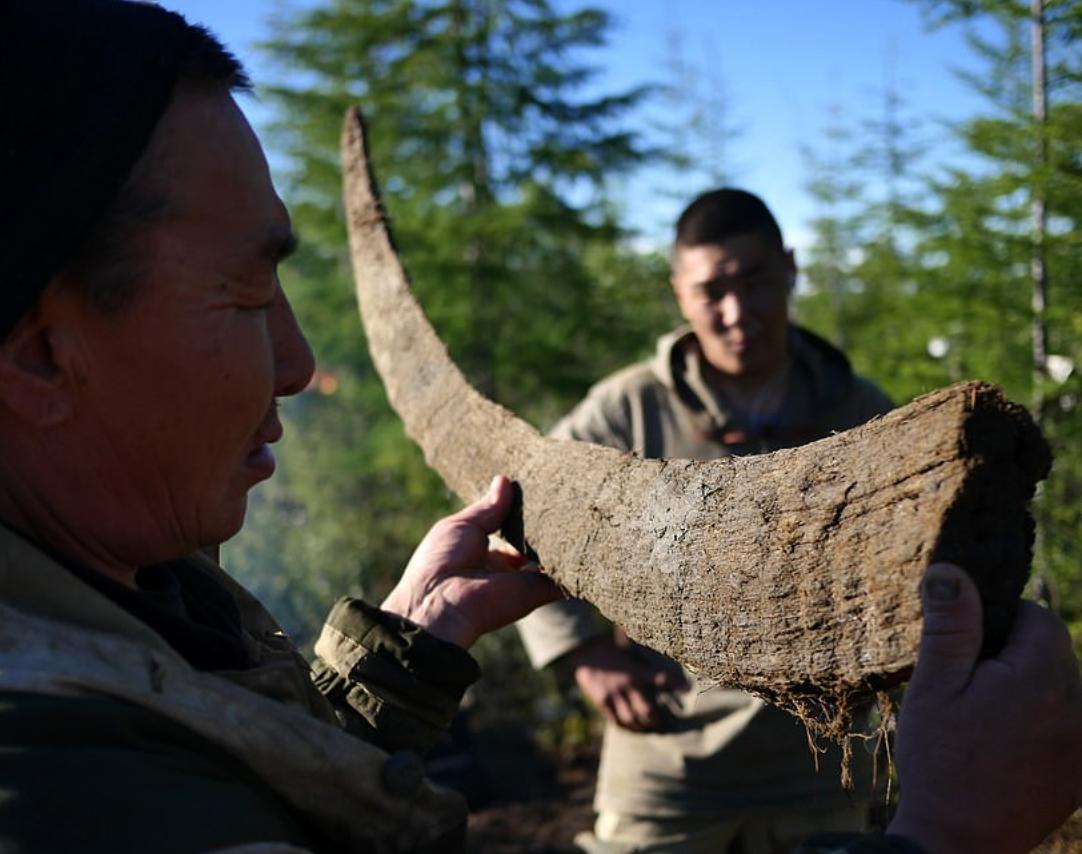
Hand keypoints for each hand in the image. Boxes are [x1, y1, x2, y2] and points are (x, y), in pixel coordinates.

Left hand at [381, 475, 560, 647]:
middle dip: (546, 523)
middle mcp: (507, 567)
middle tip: (562, 496)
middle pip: (534, 542)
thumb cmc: (440, 561)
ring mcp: (524, 580)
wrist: (442, 603)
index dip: (523, 512)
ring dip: (561, 538)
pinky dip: (573, 561)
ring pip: (550, 557)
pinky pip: (562, 577)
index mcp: (485, 551)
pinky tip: (581, 534)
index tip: (539, 489)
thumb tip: (504, 480)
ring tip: (576, 508)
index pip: (512, 530)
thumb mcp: (462, 525)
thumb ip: (488, 507)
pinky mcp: (538, 591)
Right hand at [570, 636, 688, 731]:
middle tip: (666, 725)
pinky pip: (616, 721)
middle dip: (658, 720)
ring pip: (632, 719)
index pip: (661, 678)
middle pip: (647, 710)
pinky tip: (632, 729)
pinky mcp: (602, 701)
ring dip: (643, 728)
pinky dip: (626, 728)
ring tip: (650, 730)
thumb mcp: (630, 653)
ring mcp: (614, 695)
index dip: (675, 683)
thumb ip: (643, 666)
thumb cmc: (611, 649)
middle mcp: (627, 684)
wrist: (586, 650)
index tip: (688, 689)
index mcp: (636, 670)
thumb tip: (658, 673)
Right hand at [888, 563, 1081, 853]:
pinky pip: (1066, 724)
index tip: (965, 654)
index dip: (997, 625)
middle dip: (1011, 658)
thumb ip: (950, 625)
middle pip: (1051, 653)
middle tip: (966, 692)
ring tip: (983, 724)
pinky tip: (1003, 747)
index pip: (1038, 618)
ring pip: (1059, 689)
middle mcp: (1079, 708)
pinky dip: (1039, 724)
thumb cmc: (939, 761)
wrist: (959, 844)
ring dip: (1026, 691)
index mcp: (1043, 679)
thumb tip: (953, 569)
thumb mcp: (933, 686)